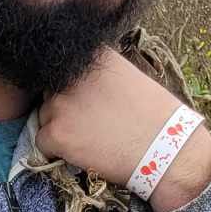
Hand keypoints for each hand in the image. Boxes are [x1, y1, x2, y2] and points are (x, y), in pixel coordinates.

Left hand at [35, 48, 210, 211]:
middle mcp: (70, 76)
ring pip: (45, 119)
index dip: (75, 93)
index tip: (90, 107)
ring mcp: (60, 104)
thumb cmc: (156, 118)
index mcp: (91, 57)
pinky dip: (57, 152)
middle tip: (91, 127)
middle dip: (65, 110)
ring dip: (61, 130)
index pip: (64, 72)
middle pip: (51, 95)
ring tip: (91, 140)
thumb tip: (78, 89)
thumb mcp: (127, 78)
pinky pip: (42, 143)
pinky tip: (84, 154)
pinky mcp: (56, 132)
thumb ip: (98, 77)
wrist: (167, 151)